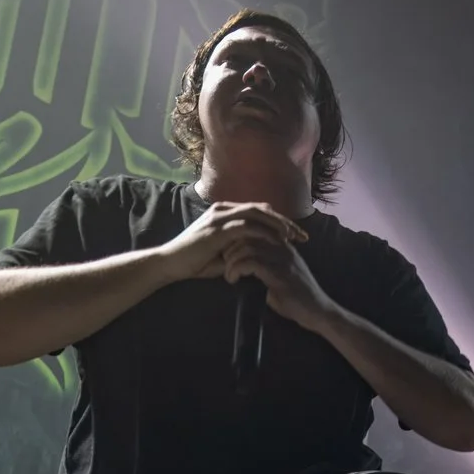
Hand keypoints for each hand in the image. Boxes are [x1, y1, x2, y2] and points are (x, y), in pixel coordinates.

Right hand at [157, 202, 306, 282]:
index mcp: (224, 212)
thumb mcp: (223, 253)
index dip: (279, 221)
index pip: (258, 211)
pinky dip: (265, 233)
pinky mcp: (217, 229)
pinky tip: (278, 242)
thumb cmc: (195, 262)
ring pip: (257, 213)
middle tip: (303, 236)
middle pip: (262, 209)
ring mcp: (219, 217)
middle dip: (285, 222)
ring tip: (295, 238)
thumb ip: (240, 249)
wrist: (170, 264)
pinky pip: (247, 226)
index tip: (297, 236)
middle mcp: (223, 210)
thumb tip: (258, 256)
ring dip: (278, 225)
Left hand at [221, 231, 335, 332]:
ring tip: (228, 275)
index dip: (235, 240)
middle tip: (224, 265)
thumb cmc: (298, 298)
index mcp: (283, 245)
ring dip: (231, 260)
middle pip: (248, 234)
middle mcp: (283, 247)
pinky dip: (236, 270)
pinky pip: (249, 262)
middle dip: (230, 248)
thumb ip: (263, 268)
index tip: (226, 255)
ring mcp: (282, 259)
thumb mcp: (280, 277)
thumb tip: (242, 267)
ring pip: (246, 247)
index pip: (254, 229)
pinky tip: (233, 280)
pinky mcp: (279, 273)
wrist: (318, 312)